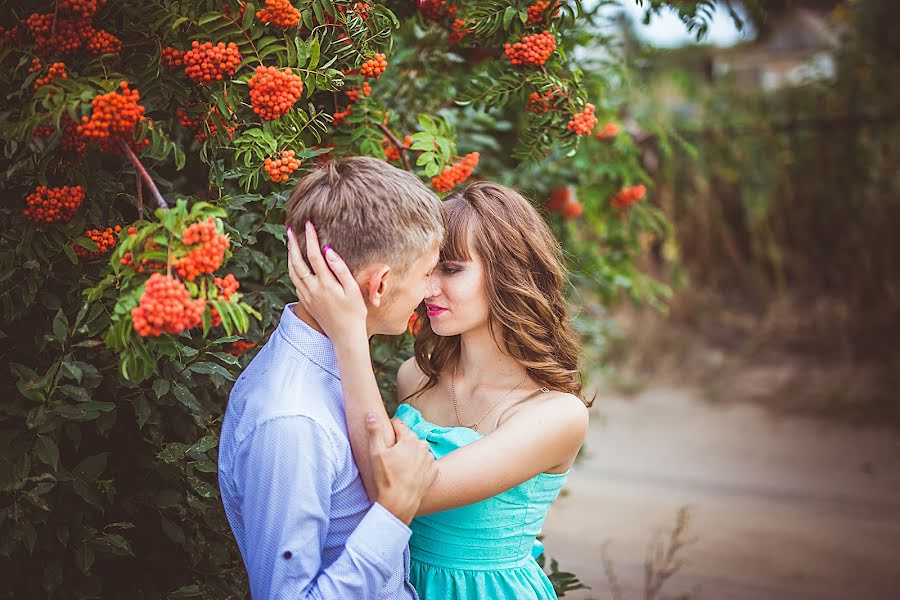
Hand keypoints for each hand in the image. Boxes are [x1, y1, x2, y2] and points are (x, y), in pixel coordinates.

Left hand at [287, 221, 367, 343]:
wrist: (345, 337)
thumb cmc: (355, 313)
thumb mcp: (352, 290)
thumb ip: (340, 269)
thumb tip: (328, 250)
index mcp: (325, 284)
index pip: (314, 255)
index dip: (310, 238)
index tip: (308, 224)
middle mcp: (312, 290)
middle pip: (297, 262)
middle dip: (292, 244)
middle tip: (290, 230)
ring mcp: (307, 297)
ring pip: (292, 273)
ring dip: (289, 256)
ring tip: (289, 244)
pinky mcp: (306, 303)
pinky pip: (295, 283)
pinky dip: (292, 270)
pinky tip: (295, 265)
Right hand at [366, 414, 436, 524]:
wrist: (400, 502)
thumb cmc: (386, 477)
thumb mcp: (376, 453)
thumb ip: (375, 431)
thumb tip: (371, 414)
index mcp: (409, 438)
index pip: (398, 424)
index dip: (389, 429)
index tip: (384, 439)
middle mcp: (423, 446)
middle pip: (408, 438)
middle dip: (400, 443)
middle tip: (390, 456)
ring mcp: (430, 459)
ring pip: (417, 450)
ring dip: (410, 454)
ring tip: (399, 467)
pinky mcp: (434, 471)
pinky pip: (425, 463)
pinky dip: (418, 466)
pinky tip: (409, 474)